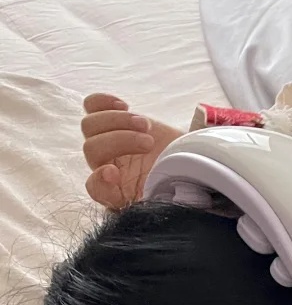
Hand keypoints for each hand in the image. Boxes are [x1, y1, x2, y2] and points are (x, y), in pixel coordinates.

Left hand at [81, 94, 182, 208]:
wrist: (189, 163)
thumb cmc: (183, 184)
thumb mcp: (174, 200)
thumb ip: (159, 202)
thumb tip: (148, 199)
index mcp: (119, 193)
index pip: (95, 188)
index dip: (100, 180)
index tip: (114, 173)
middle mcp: (107, 168)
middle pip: (91, 149)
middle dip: (121, 142)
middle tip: (149, 143)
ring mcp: (107, 143)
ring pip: (90, 125)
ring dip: (118, 121)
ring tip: (146, 125)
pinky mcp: (113, 121)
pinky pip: (91, 105)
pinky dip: (102, 102)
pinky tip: (124, 106)